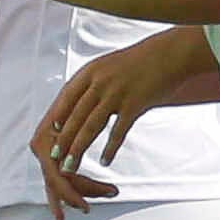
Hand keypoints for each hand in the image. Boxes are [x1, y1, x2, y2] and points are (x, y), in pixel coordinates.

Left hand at [29, 49, 184, 219]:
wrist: (170, 54)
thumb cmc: (140, 61)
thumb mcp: (109, 66)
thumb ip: (93, 82)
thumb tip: (77, 101)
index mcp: (90, 72)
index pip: (66, 98)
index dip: (57, 118)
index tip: (49, 134)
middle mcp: (100, 82)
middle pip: (75, 116)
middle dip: (63, 140)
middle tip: (55, 159)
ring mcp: (117, 93)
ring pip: (91, 126)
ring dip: (79, 148)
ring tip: (71, 165)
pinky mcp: (135, 105)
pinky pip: (118, 131)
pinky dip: (110, 148)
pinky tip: (104, 161)